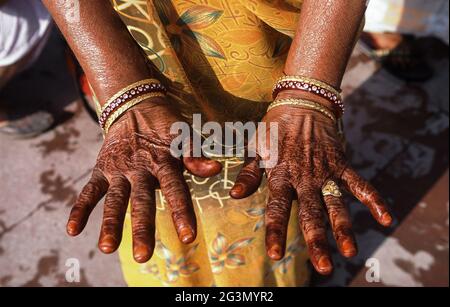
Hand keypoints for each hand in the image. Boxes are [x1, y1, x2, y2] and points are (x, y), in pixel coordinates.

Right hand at [66, 98, 221, 262]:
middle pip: (142, 201)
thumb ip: (195, 155)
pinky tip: (73, 230)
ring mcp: (118, 170)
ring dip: (110, 223)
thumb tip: (215, 169)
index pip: (175, 190)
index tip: (187, 237)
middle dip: (142, 228)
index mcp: (164, 162)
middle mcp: (140, 168)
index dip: (182, 212)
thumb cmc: (166, 127)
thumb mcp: (183, 136)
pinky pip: (89, 190)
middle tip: (143, 256)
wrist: (135, 106)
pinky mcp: (101, 169)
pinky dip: (80, 208)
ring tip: (107, 248)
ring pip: (114, 199)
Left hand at [230, 94, 392, 274]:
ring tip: (350, 252)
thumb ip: (248, 174)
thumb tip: (235, 196)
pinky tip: (385, 219)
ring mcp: (325, 172)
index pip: (276, 208)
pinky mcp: (342, 164)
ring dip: (343, 228)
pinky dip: (373, 199)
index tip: (275, 255)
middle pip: (311, 213)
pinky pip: (360, 184)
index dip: (276, 231)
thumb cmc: (273, 129)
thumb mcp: (255, 148)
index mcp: (280, 175)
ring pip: (336, 204)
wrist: (302, 103)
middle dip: (317, 241)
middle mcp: (304, 177)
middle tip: (324, 267)